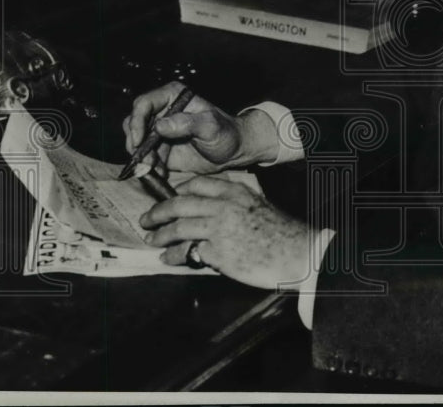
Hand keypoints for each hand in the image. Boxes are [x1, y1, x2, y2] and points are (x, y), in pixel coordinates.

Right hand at [122, 81, 277, 172]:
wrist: (234, 152)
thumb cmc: (226, 133)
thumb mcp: (211, 126)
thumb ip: (187, 123)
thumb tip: (160, 126)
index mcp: (173, 97)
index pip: (144, 104)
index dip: (136, 121)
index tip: (139, 140)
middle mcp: (163, 112)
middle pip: (134, 123)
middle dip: (136, 143)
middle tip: (146, 160)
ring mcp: (160, 131)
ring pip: (136, 142)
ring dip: (141, 157)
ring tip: (154, 168)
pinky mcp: (160, 148)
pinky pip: (145, 156)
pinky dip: (148, 166)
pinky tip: (159, 172)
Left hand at [140, 176, 316, 290]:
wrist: (296, 253)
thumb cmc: (280, 233)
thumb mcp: (257, 206)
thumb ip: (233, 204)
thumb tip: (207, 212)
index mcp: (235, 191)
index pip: (197, 184)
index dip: (177, 191)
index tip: (169, 199)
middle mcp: (224, 206)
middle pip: (180, 204)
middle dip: (158, 212)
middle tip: (147, 219)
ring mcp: (218, 229)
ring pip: (178, 228)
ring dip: (160, 235)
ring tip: (152, 240)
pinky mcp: (217, 253)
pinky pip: (186, 252)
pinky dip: (173, 256)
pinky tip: (168, 258)